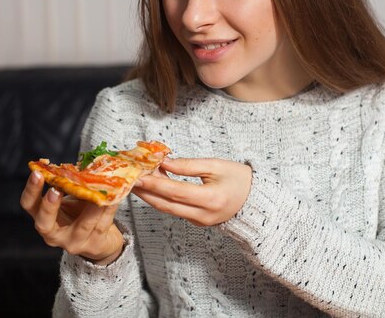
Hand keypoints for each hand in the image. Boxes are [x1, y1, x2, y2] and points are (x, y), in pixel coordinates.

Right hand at [20, 171, 123, 264]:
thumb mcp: (73, 199)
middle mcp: (54, 234)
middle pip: (44, 223)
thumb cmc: (82, 214)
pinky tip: (115, 198)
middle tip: (55, 189)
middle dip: (49, 206)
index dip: (31, 190)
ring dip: (91, 206)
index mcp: (44, 218)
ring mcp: (74, 242)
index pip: (29, 205)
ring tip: (98, 190)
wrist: (102, 241)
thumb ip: (71, 186)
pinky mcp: (94, 246)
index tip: (37, 173)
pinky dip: (109, 210)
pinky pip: (102, 225)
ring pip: (82, 225)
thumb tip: (79, 165)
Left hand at [132, 158, 251, 225]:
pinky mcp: (196, 222)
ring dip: (150, 195)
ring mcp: (199, 221)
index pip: (175, 191)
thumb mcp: (216, 165)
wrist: (255, 202)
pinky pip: (174, 210)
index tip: (138, 175)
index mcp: (210, 199)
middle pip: (166, 204)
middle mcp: (202, 214)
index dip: (155, 183)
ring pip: (167, 209)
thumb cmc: (239, 179)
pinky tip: (153, 186)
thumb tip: (164, 162)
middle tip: (128, 179)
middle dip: (144, 192)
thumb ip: (189, 165)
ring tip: (136, 181)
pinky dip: (161, 198)